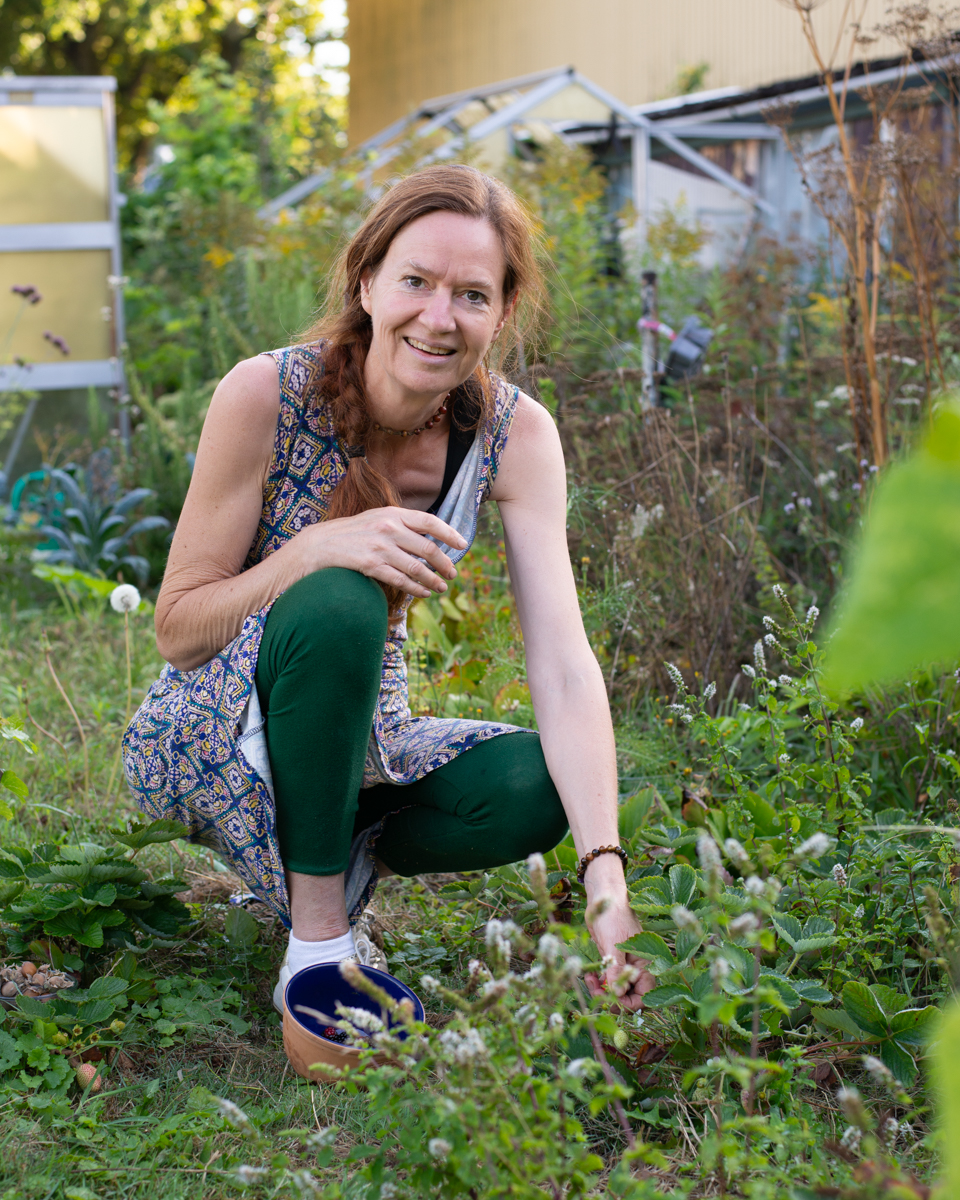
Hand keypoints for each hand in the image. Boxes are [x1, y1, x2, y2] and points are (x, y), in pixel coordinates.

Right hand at [297, 506, 466, 597]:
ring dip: (433, 580)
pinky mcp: (371, 565)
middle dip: (444, 563)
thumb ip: (402, 524)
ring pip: (416, 567)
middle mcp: (388, 528)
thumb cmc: (354, 532)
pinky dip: (416, 588)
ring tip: (442, 587)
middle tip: (453, 572)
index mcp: (393, 513)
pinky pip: (400, 580)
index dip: (449, 533)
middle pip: (427, 548)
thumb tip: (431, 537)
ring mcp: (379, 547)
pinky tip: (424, 593)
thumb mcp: (378, 518)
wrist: (320, 544)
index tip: (463, 544)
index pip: (429, 521)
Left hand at [584, 893, 655, 1011]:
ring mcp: (622, 966)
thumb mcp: (614, 944)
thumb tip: (617, 993)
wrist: (603, 898)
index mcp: (644, 966)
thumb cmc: (614, 916)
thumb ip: (617, 970)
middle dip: (612, 998)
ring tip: (590, 981)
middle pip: (628, 997)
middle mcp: (635, 969)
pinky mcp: (610, 961)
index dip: (628, 1003)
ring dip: (602, 991)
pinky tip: (590, 976)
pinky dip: (598, 983)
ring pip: (615, 990)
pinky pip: (606, 980)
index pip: (643, 997)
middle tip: (596, 991)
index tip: (611, 998)